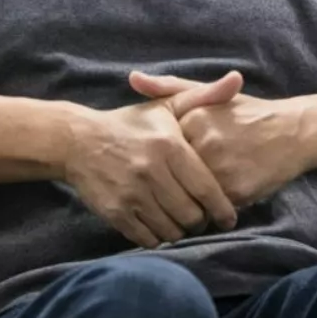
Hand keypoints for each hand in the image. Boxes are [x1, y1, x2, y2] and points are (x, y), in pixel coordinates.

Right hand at [62, 72, 241, 248]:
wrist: (78, 140)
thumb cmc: (131, 125)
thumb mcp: (167, 106)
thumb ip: (206, 95)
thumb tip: (238, 78)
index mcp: (169, 146)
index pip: (207, 190)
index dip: (222, 210)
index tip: (228, 217)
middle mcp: (152, 171)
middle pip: (191, 215)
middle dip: (200, 220)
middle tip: (199, 216)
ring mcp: (132, 194)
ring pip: (171, 231)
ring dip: (179, 230)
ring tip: (178, 219)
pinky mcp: (115, 212)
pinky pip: (148, 239)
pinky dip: (157, 236)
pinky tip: (157, 223)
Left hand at [129, 71, 316, 207]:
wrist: (293, 131)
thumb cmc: (247, 113)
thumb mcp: (209, 95)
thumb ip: (169, 87)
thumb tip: (132, 77)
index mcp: (194, 117)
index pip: (162, 149)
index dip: (167, 158)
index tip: (173, 160)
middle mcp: (204, 142)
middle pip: (173, 174)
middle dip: (175, 182)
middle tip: (182, 183)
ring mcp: (220, 167)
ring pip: (189, 195)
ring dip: (190, 200)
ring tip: (197, 195)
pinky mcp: (235, 191)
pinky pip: (210, 209)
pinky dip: (211, 209)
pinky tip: (218, 200)